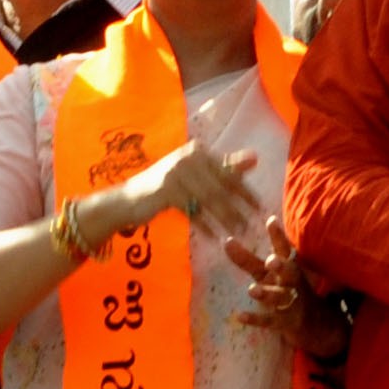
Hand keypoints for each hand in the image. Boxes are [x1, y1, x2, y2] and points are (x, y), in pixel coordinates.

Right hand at [122, 141, 263, 245]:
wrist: (129, 199)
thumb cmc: (167, 187)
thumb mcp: (196, 175)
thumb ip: (224, 167)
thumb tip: (256, 158)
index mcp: (197, 151)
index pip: (227, 172)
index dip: (244, 190)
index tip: (260, 207)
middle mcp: (187, 157)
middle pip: (219, 187)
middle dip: (237, 208)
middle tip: (251, 226)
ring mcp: (176, 172)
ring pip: (208, 200)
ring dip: (225, 218)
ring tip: (238, 233)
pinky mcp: (167, 190)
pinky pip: (193, 211)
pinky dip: (205, 226)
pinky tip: (215, 238)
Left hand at [226, 217, 348, 360]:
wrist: (314, 323)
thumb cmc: (284, 289)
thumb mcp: (265, 274)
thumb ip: (246, 259)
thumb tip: (225, 240)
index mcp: (287, 268)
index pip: (283, 249)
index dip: (278, 236)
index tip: (270, 220)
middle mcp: (290, 283)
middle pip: (289, 273)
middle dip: (281, 266)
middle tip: (271, 260)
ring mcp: (289, 303)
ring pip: (279, 297)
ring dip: (266, 293)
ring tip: (252, 290)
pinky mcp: (284, 322)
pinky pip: (269, 321)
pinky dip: (255, 319)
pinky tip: (239, 316)